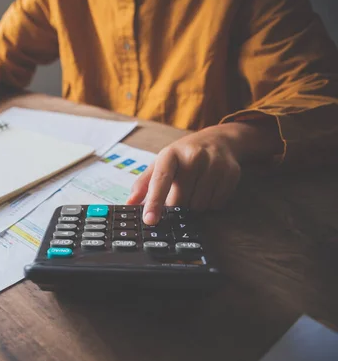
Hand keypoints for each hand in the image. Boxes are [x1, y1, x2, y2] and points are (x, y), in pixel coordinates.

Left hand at [126, 121, 282, 224]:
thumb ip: (144, 184)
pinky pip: (216, 204)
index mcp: (170, 154)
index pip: (160, 181)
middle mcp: (193, 156)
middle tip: (178, 192)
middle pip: (180, 200)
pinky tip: (208, 188)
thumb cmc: (183, 156)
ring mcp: (214, 164)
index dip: (154, 202)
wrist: (218, 140)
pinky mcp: (231, 173)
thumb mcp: (161, 163)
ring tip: (194, 188)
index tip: (149, 220)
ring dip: (193, 205)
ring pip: (199, 205)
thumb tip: (129, 203)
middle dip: (176, 204)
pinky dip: (210, 203)